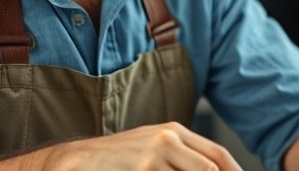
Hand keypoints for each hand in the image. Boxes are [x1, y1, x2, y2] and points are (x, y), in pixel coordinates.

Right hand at [49, 122, 242, 170]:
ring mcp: (156, 154)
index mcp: (174, 131)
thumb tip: (213, 170)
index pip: (217, 154)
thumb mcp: (153, 149)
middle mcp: (169, 138)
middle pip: (211, 168)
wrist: (81, 160)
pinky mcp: (144, 169)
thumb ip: (182, 157)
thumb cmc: (119, 159)